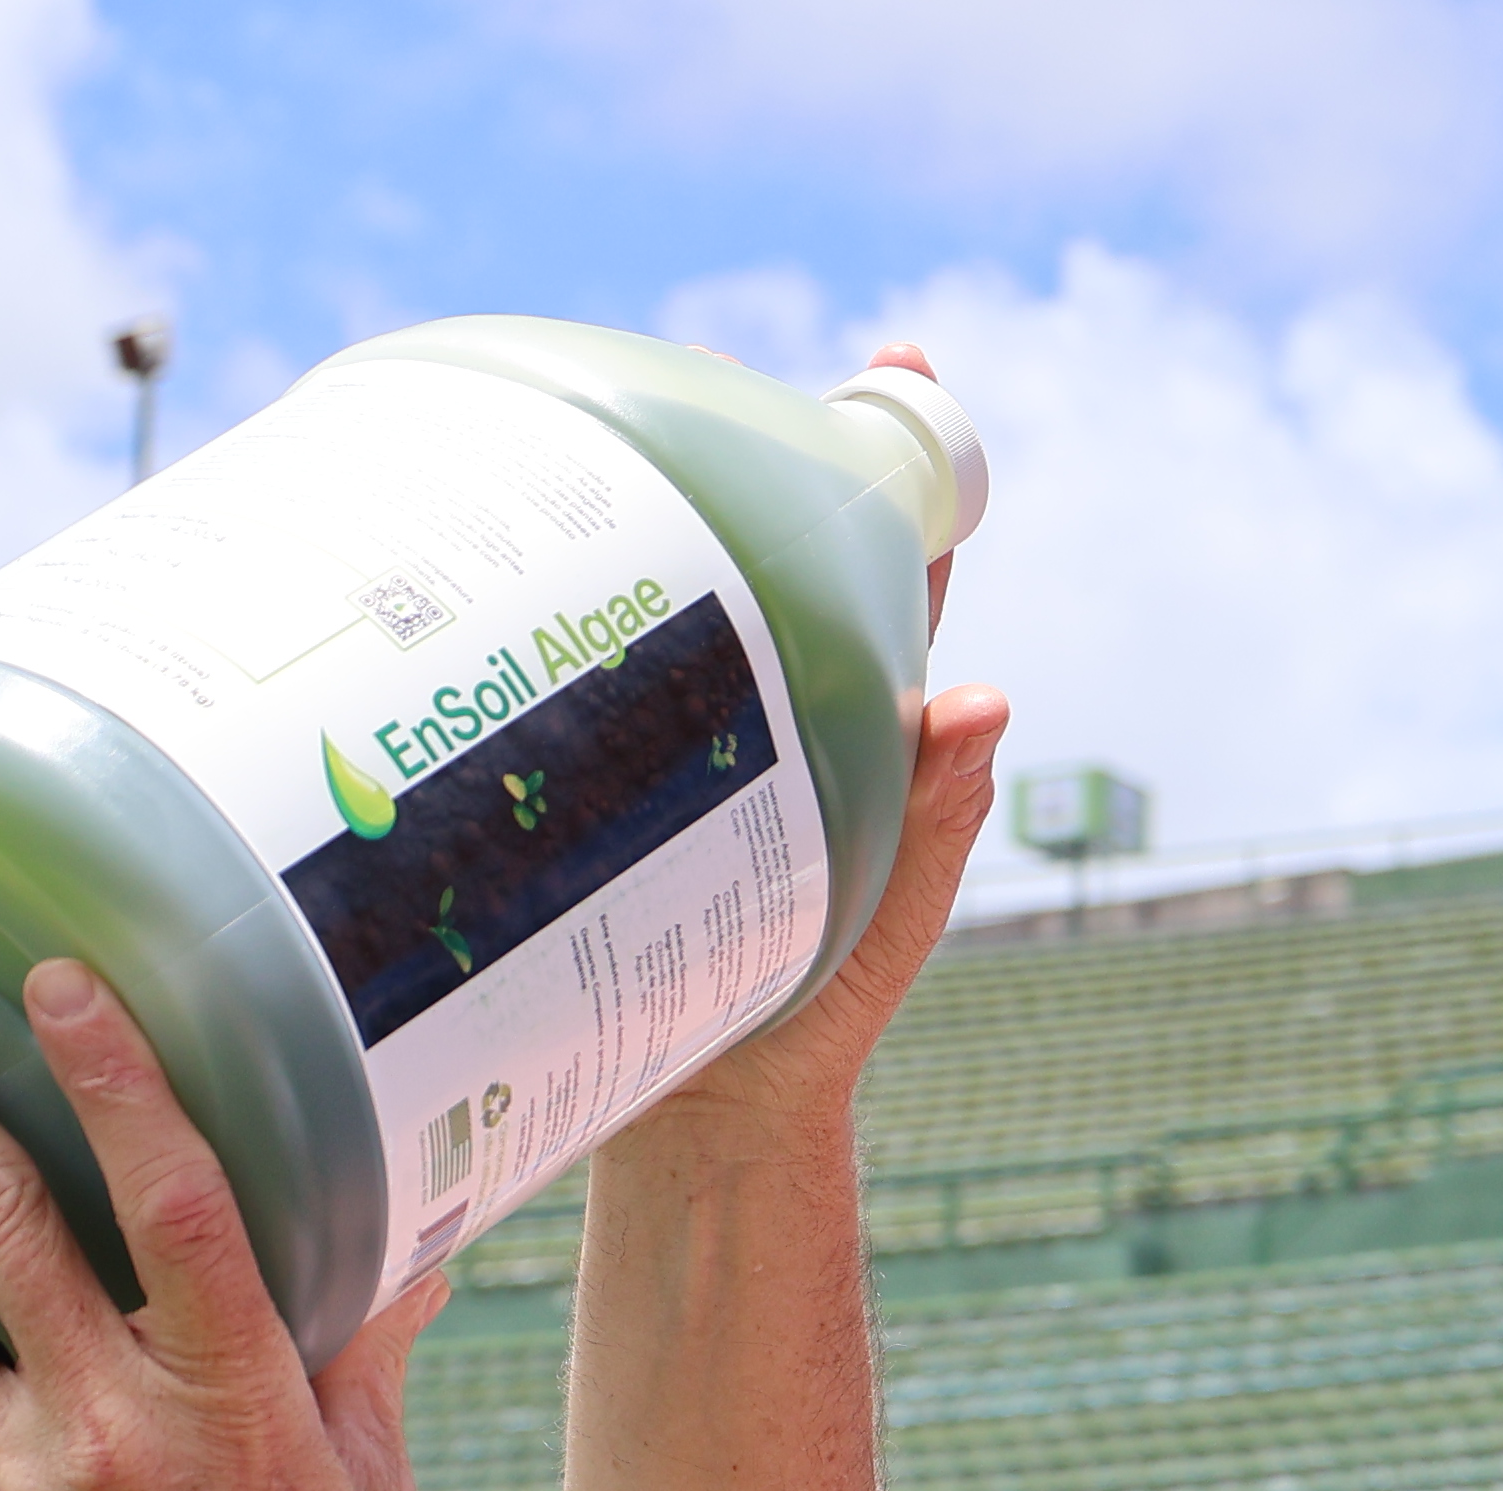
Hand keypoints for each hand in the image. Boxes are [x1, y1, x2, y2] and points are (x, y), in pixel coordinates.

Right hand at [616, 342, 1005, 1163]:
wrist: (701, 1118)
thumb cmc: (815, 1028)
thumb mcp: (884, 925)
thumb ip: (934, 821)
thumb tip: (989, 703)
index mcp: (865, 724)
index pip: (902, 565)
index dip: (901, 458)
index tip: (899, 361)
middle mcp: (777, 705)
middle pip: (778, 544)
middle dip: (749, 444)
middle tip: (711, 369)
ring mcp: (686, 733)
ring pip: (679, 592)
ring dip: (652, 506)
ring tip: (612, 428)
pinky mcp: (607, 776)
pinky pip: (590, 671)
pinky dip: (566, 608)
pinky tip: (513, 562)